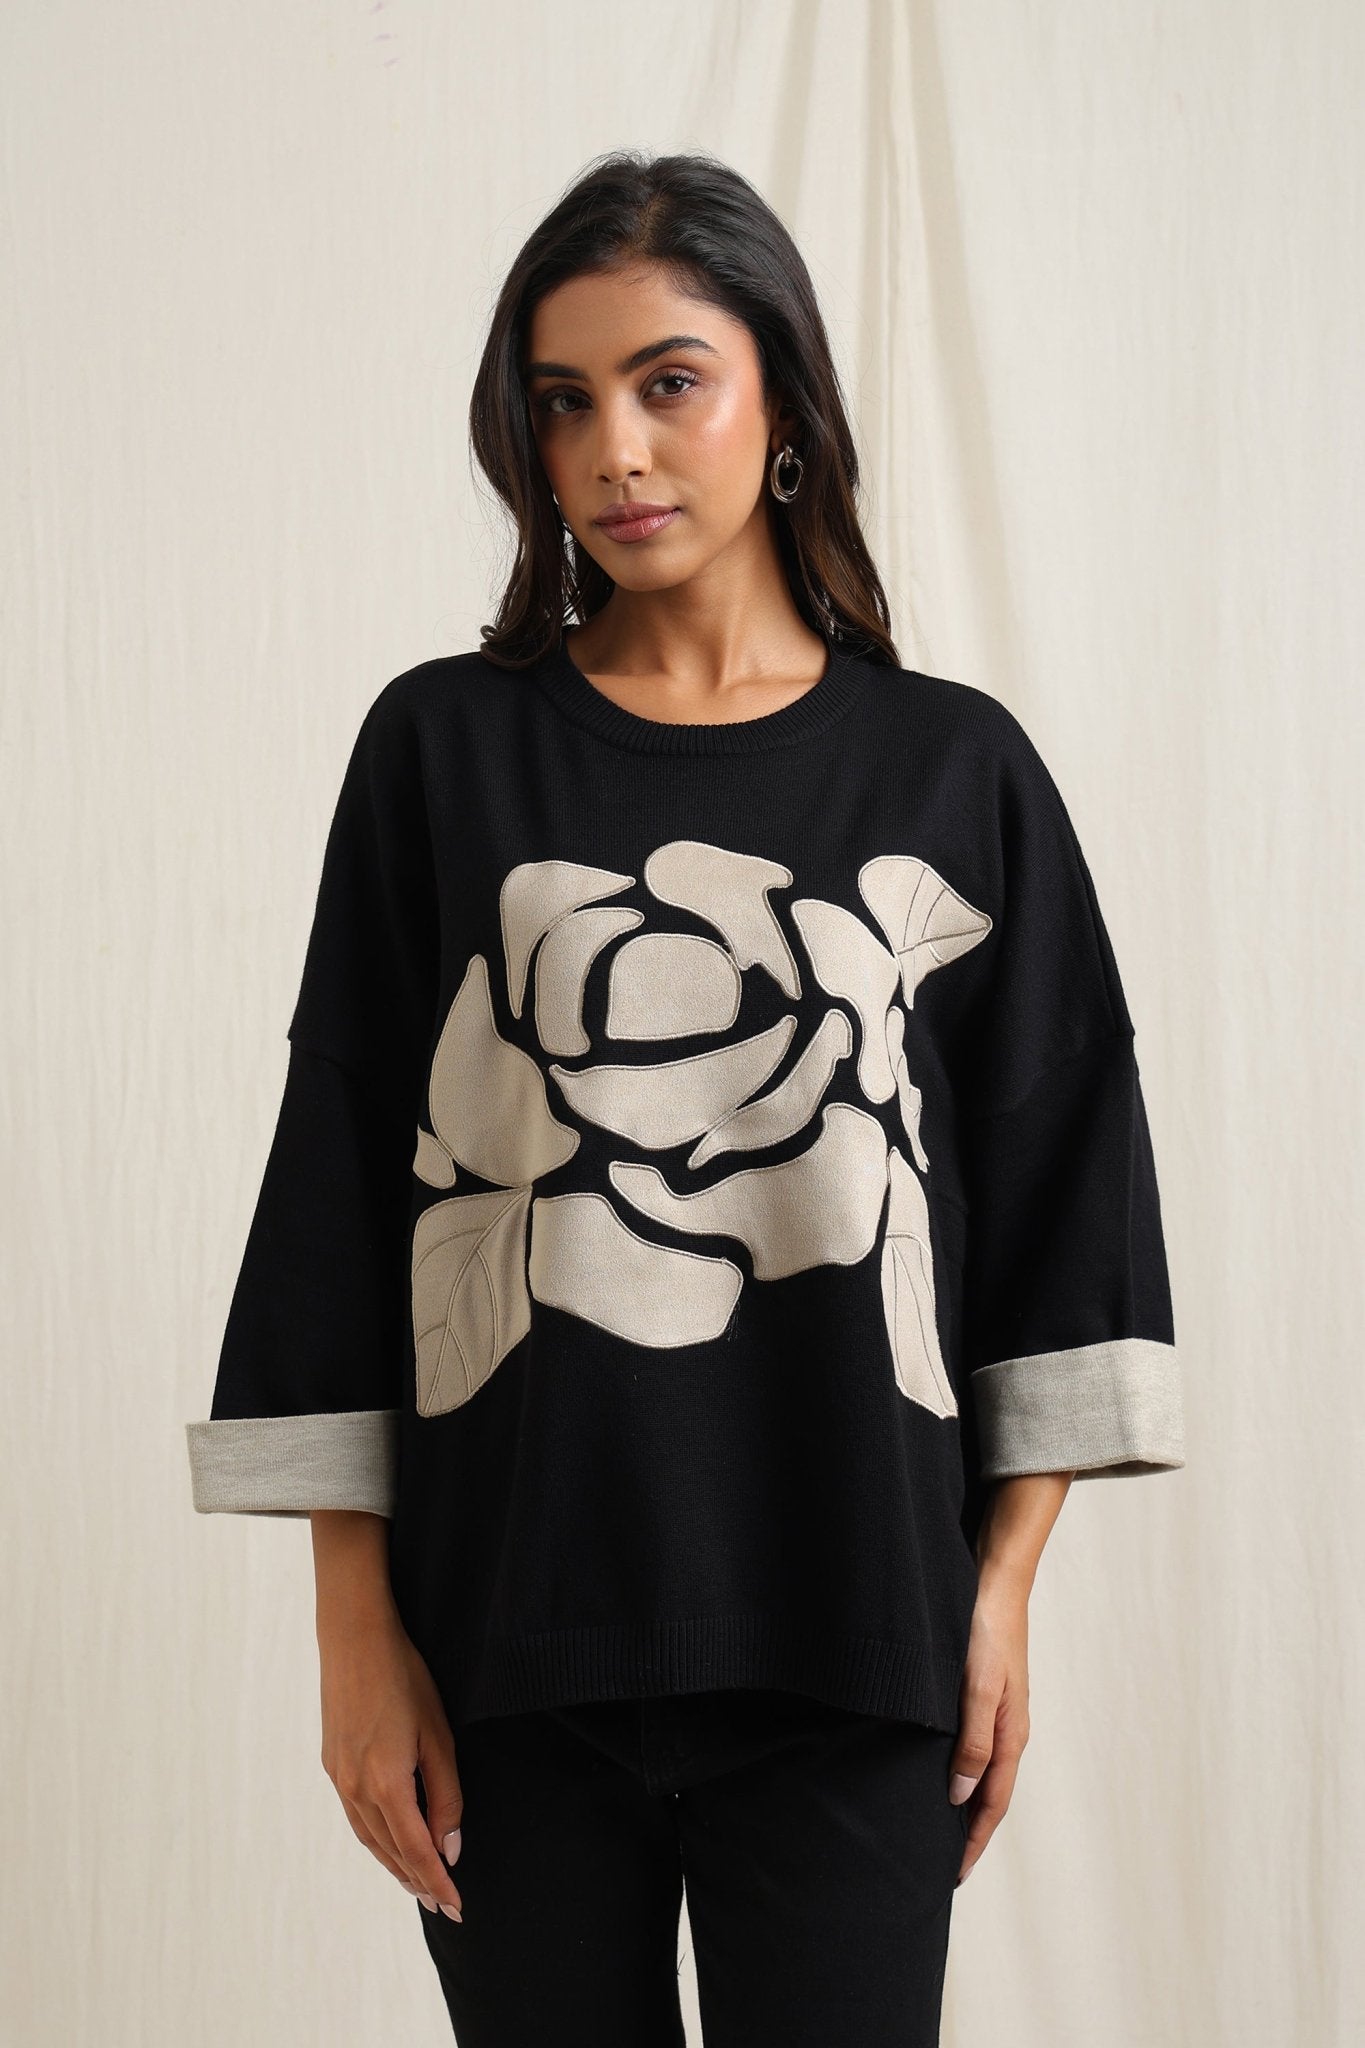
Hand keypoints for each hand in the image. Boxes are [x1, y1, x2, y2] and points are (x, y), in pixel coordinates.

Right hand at [318, 1606, 465, 1919]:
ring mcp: (339, 1778)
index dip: (437, 1881)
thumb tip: (450, 1846)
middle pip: (390, 1851)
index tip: (455, 1906)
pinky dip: (376, 1840)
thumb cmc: (404, 1679)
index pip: (416, 1851)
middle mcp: (355, 1789)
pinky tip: (389, 1843)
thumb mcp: (438, 1736)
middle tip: (442, 1905)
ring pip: (370, 1838)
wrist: (354, 1640)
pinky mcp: (332, 1765)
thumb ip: (446, 1796)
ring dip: (394, 1866)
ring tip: (417, 1885)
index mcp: (385, 1784)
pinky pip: (356, 1817)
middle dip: (418, 1881)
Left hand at [948, 1571, 1030, 1886]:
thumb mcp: (977, 1690)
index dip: (972, 1842)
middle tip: (941, 1864)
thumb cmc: (985, 1632)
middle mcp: (1007, 1730)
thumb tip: (961, 1797)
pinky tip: (940, 1772)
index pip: (992, 1804)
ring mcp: (997, 1713)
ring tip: (938, 1828)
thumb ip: (973, 1743)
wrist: (994, 1582)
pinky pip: (973, 1748)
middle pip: (989, 1795)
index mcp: (1010, 1736)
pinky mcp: (984, 1695)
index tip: (952, 1876)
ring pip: (981, 1772)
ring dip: (965, 1804)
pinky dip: (960, 1771)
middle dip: (969, 1832)